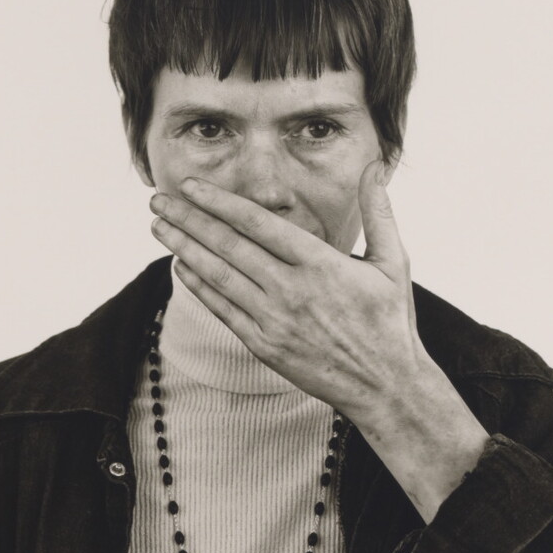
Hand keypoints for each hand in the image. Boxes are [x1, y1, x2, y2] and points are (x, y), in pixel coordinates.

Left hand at [150, 163, 490, 522]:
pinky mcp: (264, 345)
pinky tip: (182, 267)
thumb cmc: (390, 321)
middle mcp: (291, 290)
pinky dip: (200, 287)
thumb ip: (378, 212)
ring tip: (160, 227)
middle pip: (228, 246)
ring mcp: (274, 320)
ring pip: (219, 276)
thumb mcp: (393, 262)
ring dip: (184, 248)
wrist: (383, 385)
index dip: (219, 202)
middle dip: (189, 220)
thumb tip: (374, 166)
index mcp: (319, 264)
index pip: (257, 223)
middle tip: (159, 199)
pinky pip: (223, 310)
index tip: (192, 187)